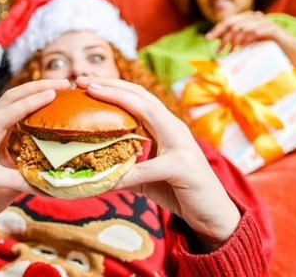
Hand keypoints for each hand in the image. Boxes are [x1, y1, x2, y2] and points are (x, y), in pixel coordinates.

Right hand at [0, 79, 70, 245]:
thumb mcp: (12, 173)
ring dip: (25, 107)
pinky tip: (48, 186)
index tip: (63, 83)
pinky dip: (27, 180)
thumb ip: (31, 162)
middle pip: (6, 101)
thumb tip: (67, 161)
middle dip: (34, 88)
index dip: (35, 88)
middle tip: (62, 83)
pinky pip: (5, 175)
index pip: (12, 101)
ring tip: (50, 99)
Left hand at [77, 77, 240, 249]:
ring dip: (118, 100)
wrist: (213, 215)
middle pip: (141, 96)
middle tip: (81, 79)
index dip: (113, 87)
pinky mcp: (183, 167)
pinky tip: (106, 178)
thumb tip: (92, 172)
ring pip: (149, 113)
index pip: (138, 98)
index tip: (85, 82)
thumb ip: (126, 168)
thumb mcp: (147, 177)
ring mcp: (181, 145)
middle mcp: (175, 128)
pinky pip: (148, 168)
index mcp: (166, 127)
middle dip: (111, 84)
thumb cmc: (180, 191)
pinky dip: (126, 173)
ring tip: (92, 94)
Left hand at [206, 11, 295, 72]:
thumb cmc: (272, 53)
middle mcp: (258, 20)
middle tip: (215, 45)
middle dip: (223, 32)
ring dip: (235, 36)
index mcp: (251, 22)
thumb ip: (239, 44)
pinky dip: (249, 36)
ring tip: (230, 48)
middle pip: (235, 20)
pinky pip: (260, 29)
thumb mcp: (252, 48)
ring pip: (246, 24)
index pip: (231, 21)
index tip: (207, 39)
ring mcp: (267, 24)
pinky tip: (242, 45)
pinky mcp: (276, 31)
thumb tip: (221, 48)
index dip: (218, 28)